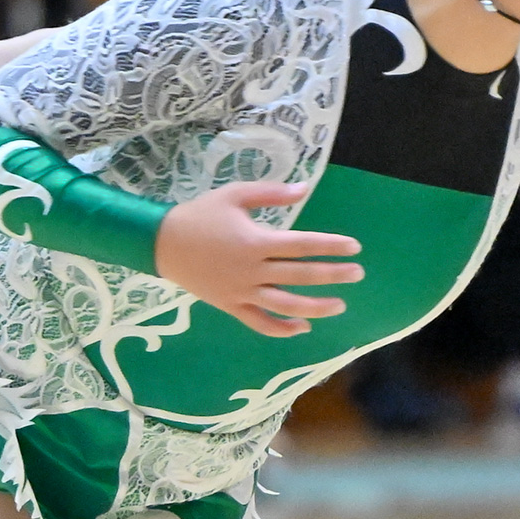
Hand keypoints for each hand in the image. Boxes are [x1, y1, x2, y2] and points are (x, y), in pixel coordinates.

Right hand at [154, 181, 362, 336]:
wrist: (162, 243)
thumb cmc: (201, 215)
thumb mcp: (235, 195)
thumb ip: (272, 193)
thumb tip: (305, 189)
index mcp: (256, 241)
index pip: (302, 245)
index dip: (330, 246)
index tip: (354, 247)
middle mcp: (253, 270)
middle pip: (300, 275)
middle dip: (333, 275)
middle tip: (357, 274)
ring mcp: (242, 292)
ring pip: (285, 305)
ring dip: (315, 308)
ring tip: (339, 305)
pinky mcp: (231, 306)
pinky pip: (260, 323)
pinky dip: (282, 329)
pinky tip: (302, 328)